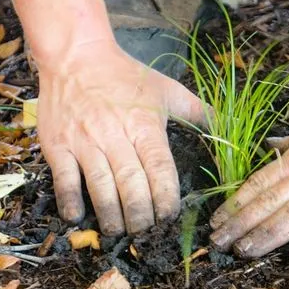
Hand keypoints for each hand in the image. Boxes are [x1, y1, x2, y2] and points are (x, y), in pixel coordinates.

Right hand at [37, 38, 205, 235]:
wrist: (75, 55)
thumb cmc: (124, 75)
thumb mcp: (166, 88)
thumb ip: (199, 111)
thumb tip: (230, 126)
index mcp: (144, 125)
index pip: (159, 169)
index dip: (166, 198)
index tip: (170, 217)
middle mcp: (114, 136)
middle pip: (131, 185)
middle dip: (141, 216)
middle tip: (145, 233)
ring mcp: (84, 142)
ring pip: (101, 187)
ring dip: (111, 216)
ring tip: (118, 232)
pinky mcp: (58, 146)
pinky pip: (65, 180)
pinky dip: (71, 202)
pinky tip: (78, 217)